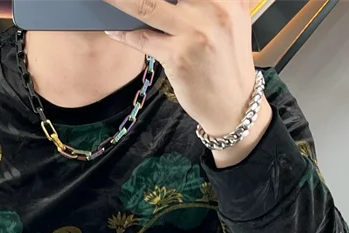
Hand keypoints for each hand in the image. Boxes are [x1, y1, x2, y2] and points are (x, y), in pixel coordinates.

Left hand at [102, 0, 260, 137]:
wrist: (234, 106)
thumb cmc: (226, 63)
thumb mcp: (229, 20)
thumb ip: (208, 1)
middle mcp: (215, 9)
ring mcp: (196, 33)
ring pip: (148, 5)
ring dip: (120, 1)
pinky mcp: (179, 56)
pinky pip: (143, 38)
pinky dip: (124, 34)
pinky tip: (114, 29)